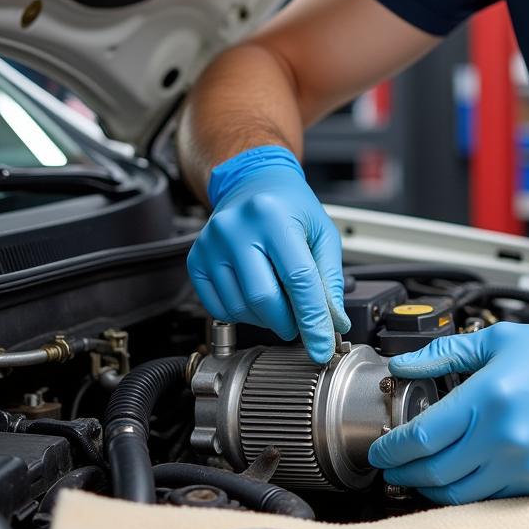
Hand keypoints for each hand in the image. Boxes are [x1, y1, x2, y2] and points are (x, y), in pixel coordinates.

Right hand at [186, 145, 350, 361]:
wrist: (253, 182)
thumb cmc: (290, 206)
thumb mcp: (322, 232)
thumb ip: (329, 278)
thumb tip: (333, 321)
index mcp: (273, 216)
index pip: (298, 279)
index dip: (313, 319)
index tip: (323, 346)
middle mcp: (236, 228)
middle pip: (264, 298)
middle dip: (289, 323)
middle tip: (301, 323)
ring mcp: (211, 244)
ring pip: (240, 307)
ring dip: (266, 319)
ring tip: (281, 304)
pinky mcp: (196, 258)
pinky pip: (218, 307)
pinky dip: (242, 314)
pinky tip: (256, 298)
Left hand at [368, 321, 528, 503]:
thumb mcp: (499, 340)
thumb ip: (446, 354)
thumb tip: (404, 364)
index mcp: (489, 396)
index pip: (423, 435)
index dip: (392, 447)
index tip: (378, 447)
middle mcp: (502, 436)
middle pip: (432, 471)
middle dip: (402, 471)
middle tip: (388, 464)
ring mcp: (520, 463)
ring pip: (455, 492)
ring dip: (426, 487)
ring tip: (414, 473)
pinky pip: (485, 495)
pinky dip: (461, 489)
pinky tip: (452, 474)